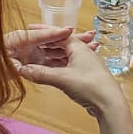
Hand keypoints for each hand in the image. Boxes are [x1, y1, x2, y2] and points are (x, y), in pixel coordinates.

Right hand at [8, 26, 123, 118]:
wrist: (110, 104)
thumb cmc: (91, 86)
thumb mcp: (62, 79)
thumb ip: (41, 74)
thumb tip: (22, 70)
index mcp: (78, 47)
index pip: (58, 33)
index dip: (44, 31)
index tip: (31, 29)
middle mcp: (83, 53)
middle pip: (60, 44)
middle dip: (45, 44)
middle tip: (30, 44)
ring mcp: (85, 65)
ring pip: (64, 57)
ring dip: (50, 57)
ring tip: (36, 57)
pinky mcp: (85, 76)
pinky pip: (67, 67)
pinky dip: (56, 67)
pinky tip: (49, 72)